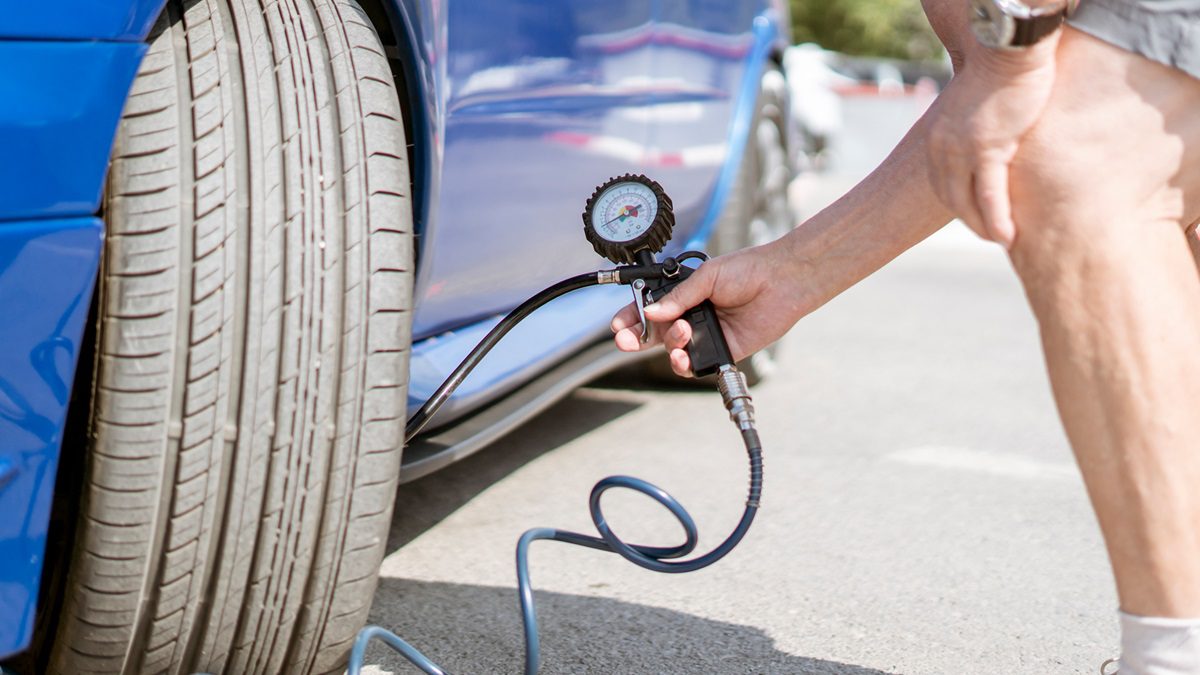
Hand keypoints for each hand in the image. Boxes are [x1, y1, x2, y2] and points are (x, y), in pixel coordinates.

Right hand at [611, 240, 809, 376]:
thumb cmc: (749, 270)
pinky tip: (684, 356)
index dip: (632, 317)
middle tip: (627, 340)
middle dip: (636, 338)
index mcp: (684, 294)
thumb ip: (679, 297)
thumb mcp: (707, 277)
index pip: (649, 308)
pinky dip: (684, 364)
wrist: (782, 281)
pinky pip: (696, 364)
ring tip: (682, 332)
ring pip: (673, 349)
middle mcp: (691, 315)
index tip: (619, 324)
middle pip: (655, 333)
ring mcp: (706, 334)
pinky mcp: (722, 350)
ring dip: (669, 344)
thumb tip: (651, 311)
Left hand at [926, 38, 1058, 247]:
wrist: (1008, 49)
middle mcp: (942, 147)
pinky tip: (1008, 236)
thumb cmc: (1000, 75)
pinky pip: (989, 195)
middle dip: (970, 221)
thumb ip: (973, 131)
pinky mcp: (987, 148)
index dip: (959, 204)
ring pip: (968, 203)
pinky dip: (997, 219)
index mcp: (936, 139)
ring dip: (984, 227)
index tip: (975, 217)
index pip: (941, 184)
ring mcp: (962, 149)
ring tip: (1002, 241)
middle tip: (991, 235)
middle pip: (950, 198)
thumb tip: (985, 146)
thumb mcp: (975, 109)